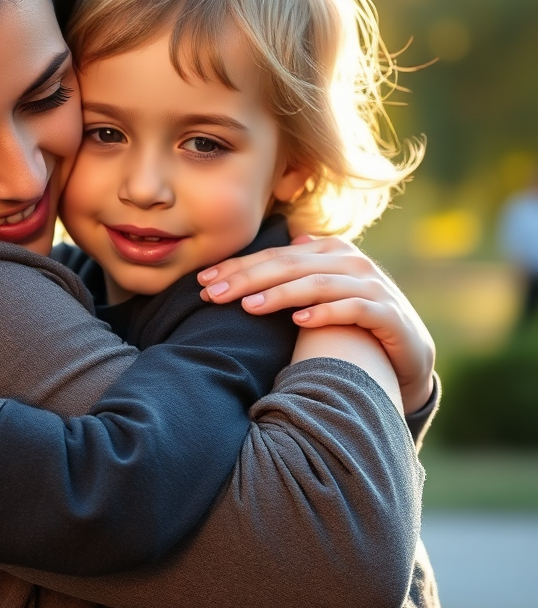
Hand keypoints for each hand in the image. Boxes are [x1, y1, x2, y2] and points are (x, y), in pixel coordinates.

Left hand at [197, 235, 435, 413]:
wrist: (405, 356)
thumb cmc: (350, 324)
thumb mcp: (319, 294)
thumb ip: (294, 273)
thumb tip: (271, 251)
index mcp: (330, 251)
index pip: (274, 256)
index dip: (237, 267)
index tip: (202, 282)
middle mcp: (352, 263)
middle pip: (290, 265)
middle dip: (247, 278)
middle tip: (212, 294)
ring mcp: (373, 287)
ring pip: (318, 283)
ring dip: (281, 294)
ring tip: (248, 306)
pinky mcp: (389, 315)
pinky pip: (354, 309)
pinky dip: (326, 312)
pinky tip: (299, 321)